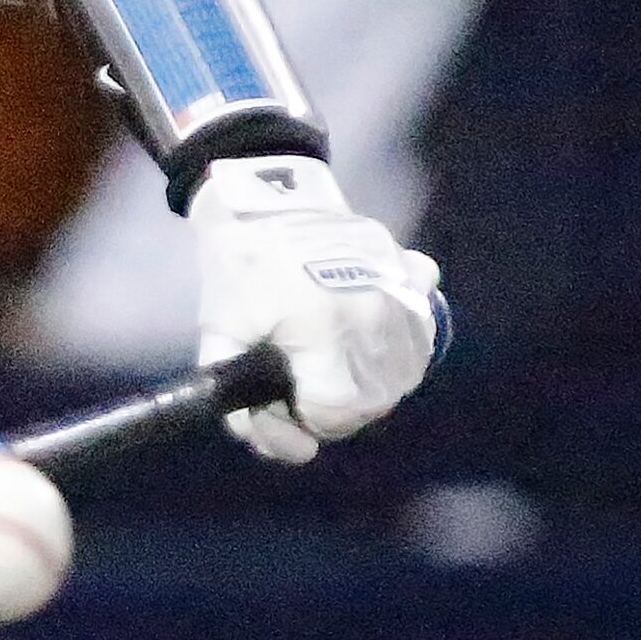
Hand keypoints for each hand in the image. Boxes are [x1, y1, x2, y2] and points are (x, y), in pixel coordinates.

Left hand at [190, 157, 441, 463]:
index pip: (337, 411)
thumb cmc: (238, 265)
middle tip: (300, 383)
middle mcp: (375, 316)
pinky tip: (362, 340)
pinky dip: (397, 351)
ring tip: (329, 362)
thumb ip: (237, 393)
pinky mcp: (417, 278)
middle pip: (371, 402)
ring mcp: (403, 295)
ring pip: (402, 377)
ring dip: (367, 384)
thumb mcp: (218, 330)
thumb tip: (269, 442)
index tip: (285, 403)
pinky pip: (422, 338)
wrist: (269, 197)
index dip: (306, 420)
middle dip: (333, 408)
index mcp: (323, 328)